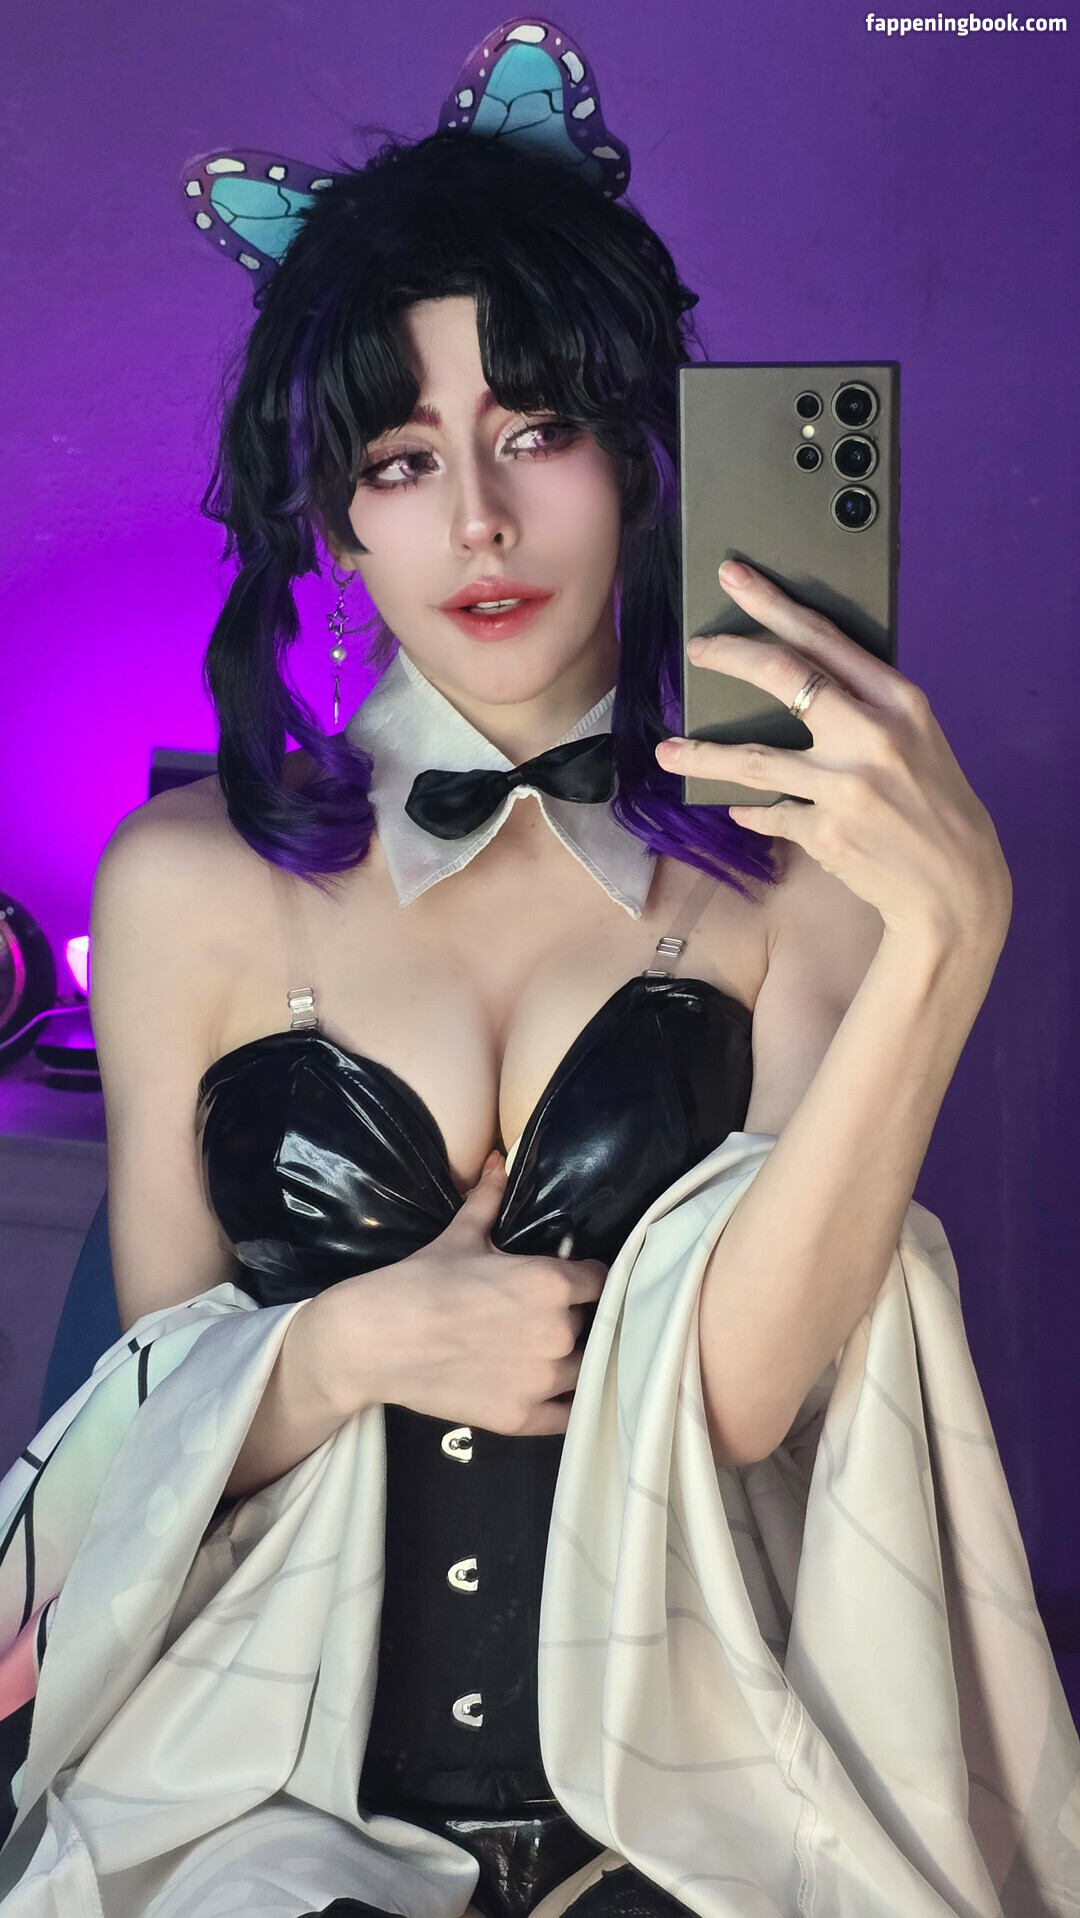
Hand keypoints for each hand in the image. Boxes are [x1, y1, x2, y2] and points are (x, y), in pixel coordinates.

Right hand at [323, 1154, 605, 1436]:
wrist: (374, 1340)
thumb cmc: (419, 1282)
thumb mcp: (460, 1236)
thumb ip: (490, 1200)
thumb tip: (500, 1162)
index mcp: (550, 1282)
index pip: (600, 1280)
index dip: (587, 1279)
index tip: (573, 1282)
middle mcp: (557, 1331)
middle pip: (592, 1324)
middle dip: (573, 1318)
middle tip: (543, 1316)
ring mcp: (542, 1379)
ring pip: (584, 1369)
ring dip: (571, 1360)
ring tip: (542, 1352)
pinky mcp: (523, 1417)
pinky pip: (570, 1415)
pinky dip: (567, 1403)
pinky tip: (555, 1392)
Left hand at [656, 559, 1011, 954]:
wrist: (954, 884)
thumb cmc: (932, 802)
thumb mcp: (917, 737)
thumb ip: (868, 705)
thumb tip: (800, 675)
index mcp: (899, 700)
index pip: (824, 636)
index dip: (771, 603)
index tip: (732, 577)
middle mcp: (873, 736)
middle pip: (783, 676)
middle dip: (729, 655)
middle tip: (697, 649)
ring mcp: (846, 787)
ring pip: (752, 758)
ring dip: (702, 755)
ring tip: (668, 752)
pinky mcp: (825, 832)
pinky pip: (770, 813)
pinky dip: (753, 811)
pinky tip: (742, 809)